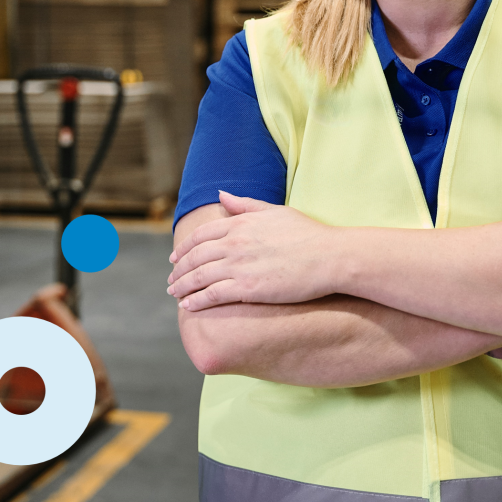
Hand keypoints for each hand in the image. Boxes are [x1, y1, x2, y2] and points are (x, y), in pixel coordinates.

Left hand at [168, 192, 334, 311]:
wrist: (329, 257)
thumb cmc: (308, 233)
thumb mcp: (275, 211)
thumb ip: (245, 205)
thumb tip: (221, 195)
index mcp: (240, 223)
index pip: (201, 235)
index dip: (184, 248)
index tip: (176, 257)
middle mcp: (235, 243)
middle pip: (195, 257)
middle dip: (179, 269)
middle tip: (172, 279)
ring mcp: (239, 266)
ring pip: (199, 277)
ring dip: (182, 286)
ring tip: (175, 293)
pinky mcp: (247, 289)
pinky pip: (212, 295)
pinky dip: (196, 301)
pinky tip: (188, 307)